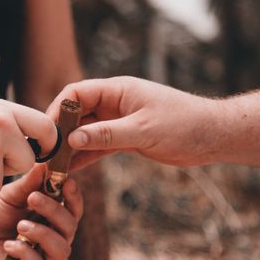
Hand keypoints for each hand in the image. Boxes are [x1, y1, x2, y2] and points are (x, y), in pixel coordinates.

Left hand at [0, 165, 82, 259]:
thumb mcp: (11, 195)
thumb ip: (30, 182)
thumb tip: (47, 163)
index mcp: (52, 219)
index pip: (73, 210)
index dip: (73, 197)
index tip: (67, 182)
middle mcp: (52, 239)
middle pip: (69, 228)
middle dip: (54, 211)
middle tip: (33, 197)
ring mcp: (42, 259)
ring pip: (60, 250)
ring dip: (44, 234)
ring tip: (21, 225)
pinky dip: (25, 253)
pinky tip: (9, 244)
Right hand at [48, 77, 218, 169]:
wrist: (213, 136)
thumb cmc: (184, 124)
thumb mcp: (143, 130)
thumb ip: (106, 134)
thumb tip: (72, 139)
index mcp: (117, 90)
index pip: (76, 93)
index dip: (58, 109)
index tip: (46, 131)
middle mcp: (113, 103)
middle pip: (77, 114)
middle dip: (60, 132)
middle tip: (45, 153)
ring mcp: (118, 121)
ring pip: (85, 132)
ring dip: (71, 147)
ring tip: (53, 165)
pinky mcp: (125, 138)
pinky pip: (98, 146)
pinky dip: (85, 156)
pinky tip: (71, 170)